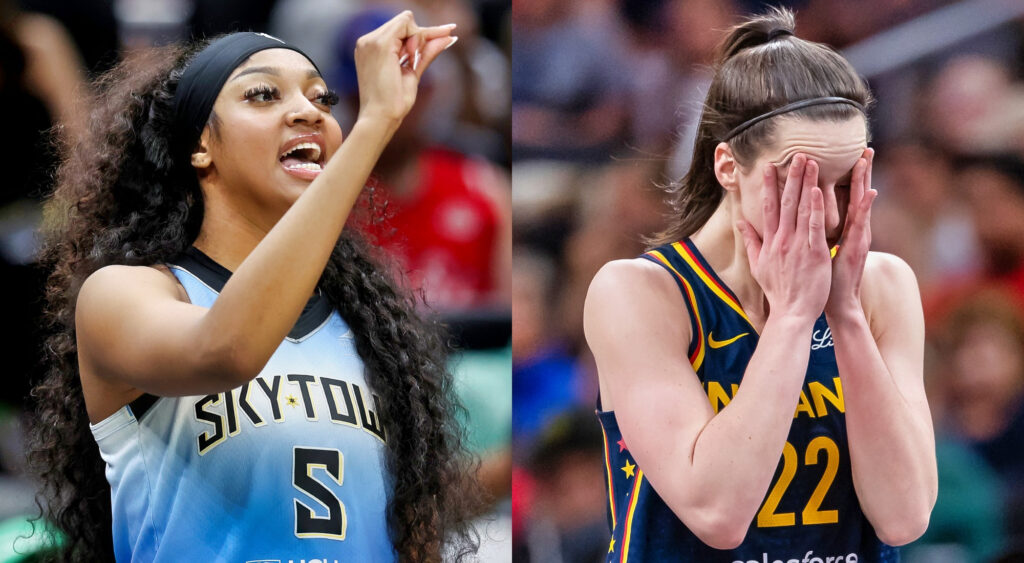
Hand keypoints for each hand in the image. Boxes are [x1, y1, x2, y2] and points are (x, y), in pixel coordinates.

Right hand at [353, 11, 456, 126]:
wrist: (381, 117)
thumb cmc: (394, 102)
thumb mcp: (412, 73)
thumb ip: (425, 54)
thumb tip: (447, 38)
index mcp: (371, 48)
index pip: (399, 29)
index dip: (419, 36)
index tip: (441, 39)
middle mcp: (367, 41)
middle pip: (404, 22)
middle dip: (421, 36)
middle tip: (420, 57)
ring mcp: (371, 41)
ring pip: (406, 22)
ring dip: (417, 40)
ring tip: (411, 61)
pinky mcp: (380, 45)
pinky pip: (406, 26)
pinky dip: (416, 40)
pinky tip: (412, 57)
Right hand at [737, 154, 831, 321]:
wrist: (792, 312)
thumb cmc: (778, 290)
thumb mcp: (758, 265)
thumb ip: (751, 241)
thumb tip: (740, 222)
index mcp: (771, 241)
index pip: (769, 208)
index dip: (769, 186)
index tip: (770, 166)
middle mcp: (782, 240)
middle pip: (786, 202)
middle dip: (791, 176)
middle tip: (798, 154)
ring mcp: (798, 246)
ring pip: (802, 209)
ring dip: (806, 183)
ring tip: (811, 162)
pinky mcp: (815, 253)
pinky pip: (815, 226)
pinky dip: (815, 208)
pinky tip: (817, 191)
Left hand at [826, 148, 876, 317]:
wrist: (837, 304)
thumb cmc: (823, 280)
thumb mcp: (814, 251)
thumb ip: (810, 234)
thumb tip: (801, 222)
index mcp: (841, 229)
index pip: (842, 198)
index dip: (844, 178)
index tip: (846, 157)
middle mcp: (852, 230)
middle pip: (856, 195)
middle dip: (860, 172)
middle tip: (864, 147)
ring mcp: (856, 238)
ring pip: (860, 204)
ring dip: (864, 181)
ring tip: (866, 159)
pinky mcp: (856, 248)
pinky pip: (860, 225)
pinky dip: (865, 208)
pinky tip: (870, 192)